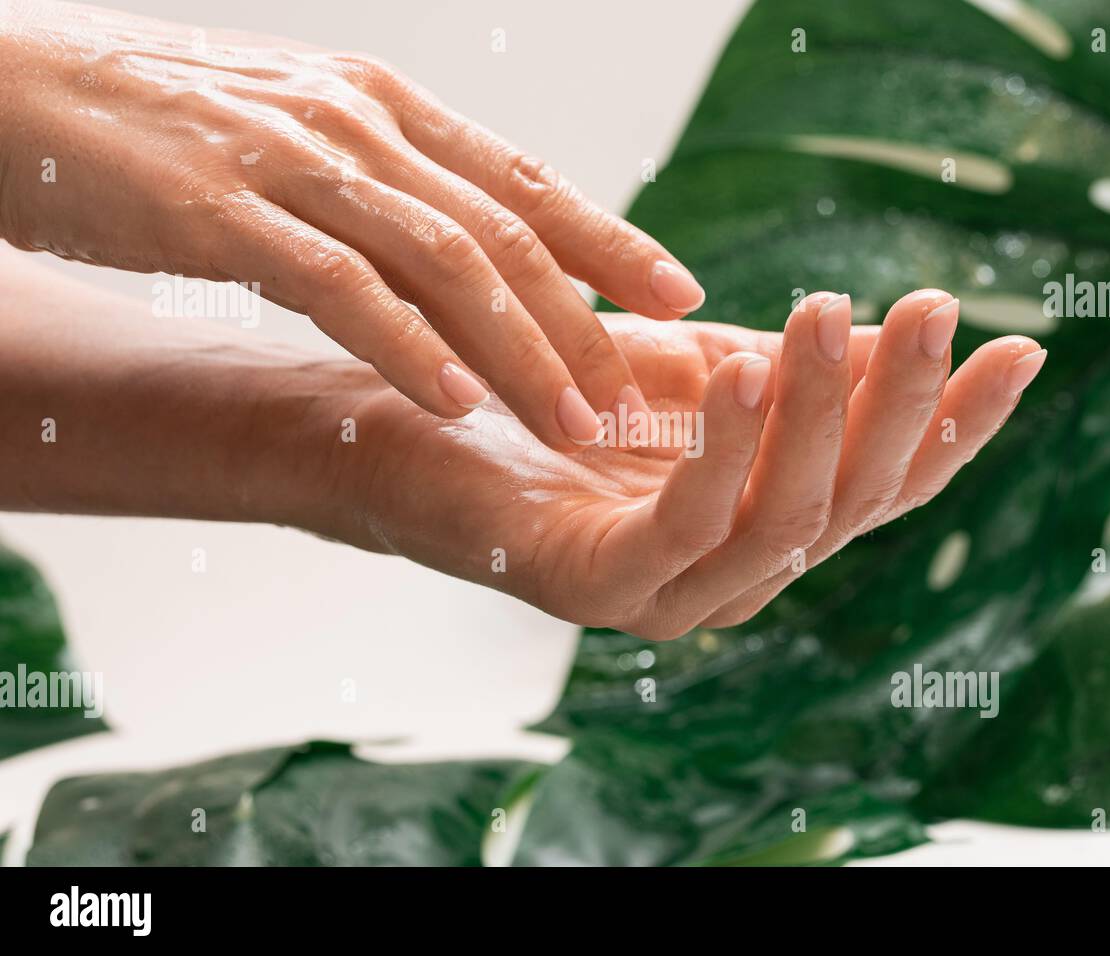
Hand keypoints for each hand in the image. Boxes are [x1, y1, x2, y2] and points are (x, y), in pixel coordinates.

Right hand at [0, 1, 702, 449]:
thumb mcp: (306, 137)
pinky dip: (403, 347)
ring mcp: (293, 163)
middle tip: (640, 398)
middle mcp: (359, 124)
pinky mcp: (221, 212)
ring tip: (572, 422)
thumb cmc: (169, 125)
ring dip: (517, 350)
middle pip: (504, 233)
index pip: (526, 182)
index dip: (614, 241)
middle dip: (583, 322)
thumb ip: (392, 188)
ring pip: (441, 263)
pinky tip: (451, 402)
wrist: (19, 91)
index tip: (681, 296)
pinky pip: (336, 288)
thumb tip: (473, 259)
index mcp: (387, 106)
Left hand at [343, 291, 1045, 639]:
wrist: (414, 434)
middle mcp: (737, 576)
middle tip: (931, 309)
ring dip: (815, 416)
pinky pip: (685, 525)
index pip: (885, 484)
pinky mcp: (600, 590)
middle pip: (850, 503)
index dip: (956, 426)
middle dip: (899, 407)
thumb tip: (896, 346)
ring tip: (833, 317)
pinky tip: (743, 371)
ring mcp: (673, 598)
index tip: (1020, 349)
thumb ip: (791, 376)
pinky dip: (723, 450)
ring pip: (783, 518)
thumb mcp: (698, 376)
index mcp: (767, 525)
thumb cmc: (561, 405)